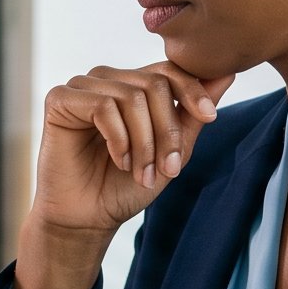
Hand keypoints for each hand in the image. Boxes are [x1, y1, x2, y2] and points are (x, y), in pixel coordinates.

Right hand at [14, 62, 233, 288]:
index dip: (193, 89)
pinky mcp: (61, 98)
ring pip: (131, 97)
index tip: (210, 116)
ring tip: (142, 173)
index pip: (170, 70)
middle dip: (167, 131)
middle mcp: (109, 79)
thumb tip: (226, 74)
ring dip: (144, 143)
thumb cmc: (125, 186)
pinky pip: (103, 106)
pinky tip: (118, 161)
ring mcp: (83, 86)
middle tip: (168, 169)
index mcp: (134, 86)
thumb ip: (193, 115)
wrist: (88, 218)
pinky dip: (118, 139)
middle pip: (154, 84)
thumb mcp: (172, 151)